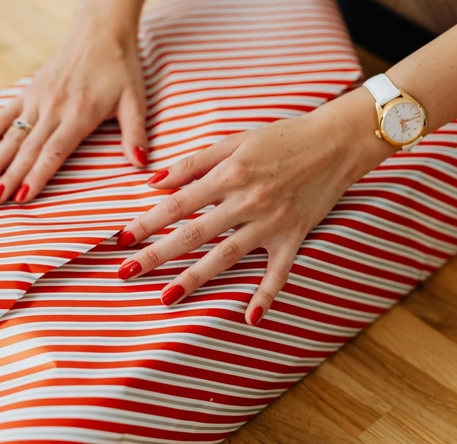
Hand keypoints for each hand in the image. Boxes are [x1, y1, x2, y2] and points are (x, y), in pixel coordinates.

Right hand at [0, 20, 147, 203]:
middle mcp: (53, 108)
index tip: (21, 197)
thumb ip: (135, 133)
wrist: (100, 31)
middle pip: (28, 149)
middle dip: (9, 177)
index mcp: (79, 114)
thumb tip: (141, 164)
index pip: (53, 151)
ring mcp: (37, 99)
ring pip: (12, 136)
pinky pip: (4, 115)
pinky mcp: (29, 91)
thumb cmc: (121, 69)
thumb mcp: (135, 100)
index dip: (37, 175)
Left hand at [114, 92, 391, 324]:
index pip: (179, 203)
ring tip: (166, 298)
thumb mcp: (235, 141)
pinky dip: (266, 295)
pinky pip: (278, 271)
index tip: (121, 238)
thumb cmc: (282, 137)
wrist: (335, 142)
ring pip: (227, 255)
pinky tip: (250, 318)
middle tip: (125, 273)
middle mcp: (248, 200)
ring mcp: (271, 222)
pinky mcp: (294, 236)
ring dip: (196, 278)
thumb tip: (155, 182)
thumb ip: (195, 162)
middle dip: (157, 254)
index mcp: (230, 174)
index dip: (148, 221)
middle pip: (195, 233)